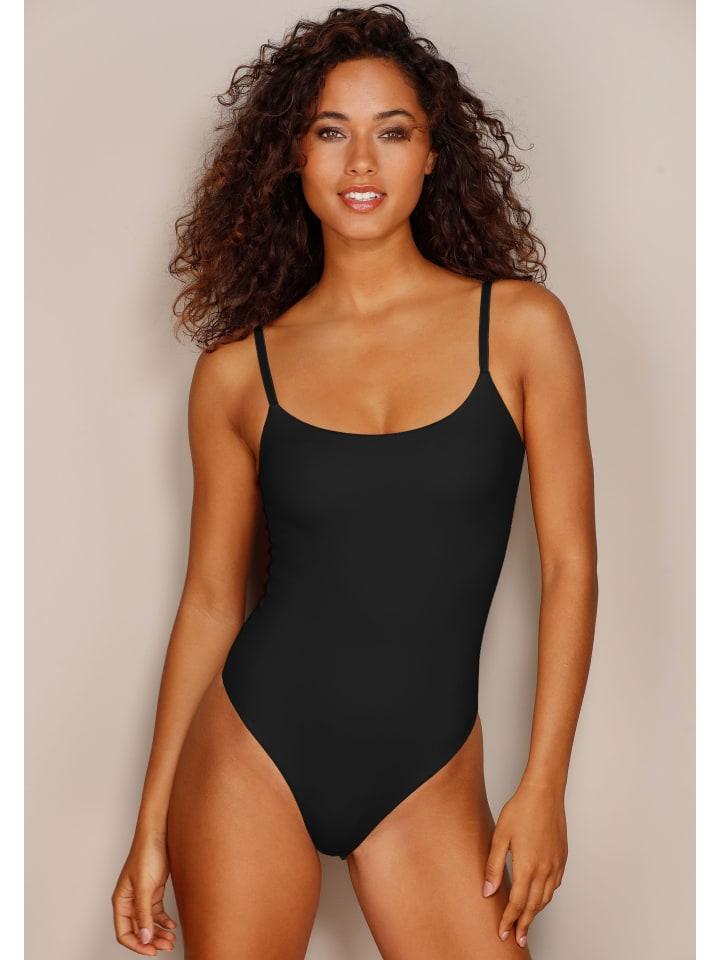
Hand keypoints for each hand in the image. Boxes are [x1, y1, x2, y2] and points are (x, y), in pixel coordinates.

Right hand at [111, 828, 177, 954]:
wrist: (158, 835)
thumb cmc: (146, 854)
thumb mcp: (145, 887)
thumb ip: (144, 913)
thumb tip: (144, 937)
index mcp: (121, 901)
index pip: (124, 932)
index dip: (137, 944)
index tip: (151, 950)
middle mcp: (130, 902)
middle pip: (137, 930)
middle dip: (151, 940)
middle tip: (166, 946)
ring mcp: (142, 897)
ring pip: (148, 923)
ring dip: (159, 932)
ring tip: (171, 939)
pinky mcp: (153, 891)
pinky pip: (157, 913)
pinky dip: (164, 921)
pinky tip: (172, 926)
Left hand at [482, 780, 567, 948]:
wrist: (544, 793)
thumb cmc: (521, 810)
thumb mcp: (500, 836)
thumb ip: (493, 866)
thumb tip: (488, 891)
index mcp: (527, 867)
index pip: (517, 904)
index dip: (509, 921)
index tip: (503, 933)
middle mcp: (544, 870)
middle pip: (534, 906)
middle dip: (524, 925)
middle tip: (517, 939)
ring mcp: (556, 865)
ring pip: (546, 898)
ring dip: (536, 912)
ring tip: (527, 922)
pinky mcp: (562, 858)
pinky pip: (555, 885)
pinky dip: (546, 896)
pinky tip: (540, 896)